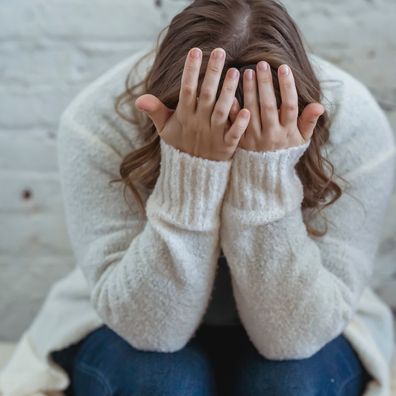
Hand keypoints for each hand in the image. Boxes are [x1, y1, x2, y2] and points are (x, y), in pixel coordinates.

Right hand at [135, 47, 250, 161]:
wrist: (192, 171)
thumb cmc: (180, 144)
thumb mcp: (165, 129)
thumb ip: (155, 111)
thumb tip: (138, 99)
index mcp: (185, 116)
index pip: (187, 90)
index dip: (190, 71)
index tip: (195, 51)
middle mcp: (200, 123)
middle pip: (207, 95)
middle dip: (212, 73)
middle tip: (220, 51)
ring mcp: (214, 134)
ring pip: (221, 111)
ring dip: (228, 92)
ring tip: (235, 72)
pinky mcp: (226, 146)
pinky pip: (233, 134)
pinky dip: (238, 124)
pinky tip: (246, 110)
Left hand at [229, 62, 324, 151]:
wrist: (266, 172)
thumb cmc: (286, 149)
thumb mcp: (301, 139)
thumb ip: (308, 121)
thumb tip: (319, 106)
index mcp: (288, 132)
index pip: (289, 106)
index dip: (287, 86)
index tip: (284, 67)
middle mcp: (271, 135)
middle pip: (268, 106)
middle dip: (265, 84)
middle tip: (261, 64)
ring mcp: (255, 139)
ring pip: (251, 112)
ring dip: (249, 92)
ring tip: (247, 72)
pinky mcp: (241, 142)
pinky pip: (236, 124)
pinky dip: (233, 110)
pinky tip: (230, 93)